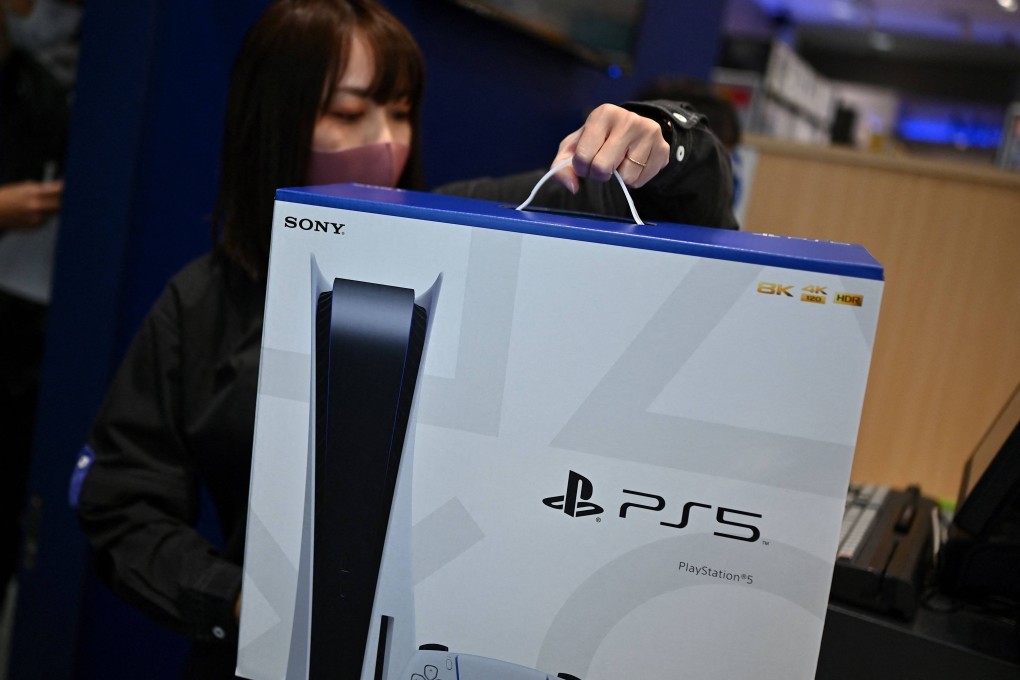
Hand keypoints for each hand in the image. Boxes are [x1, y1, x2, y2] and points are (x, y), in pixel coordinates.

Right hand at [0, 180, 63, 229]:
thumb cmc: (10, 196)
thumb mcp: (25, 187)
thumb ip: (43, 188)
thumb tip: (61, 186)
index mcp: (35, 192)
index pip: (59, 191)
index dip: (66, 190)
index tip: (71, 189)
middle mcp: (37, 206)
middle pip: (61, 204)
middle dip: (63, 201)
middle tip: (66, 198)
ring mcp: (37, 217)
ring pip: (55, 213)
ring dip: (54, 209)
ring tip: (45, 204)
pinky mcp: (36, 226)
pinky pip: (47, 220)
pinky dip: (46, 216)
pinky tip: (35, 212)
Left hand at [550, 104, 669, 192]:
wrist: (633, 131)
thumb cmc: (598, 140)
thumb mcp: (574, 147)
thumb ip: (562, 166)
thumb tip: (572, 187)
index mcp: (603, 113)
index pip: (583, 156)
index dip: (581, 167)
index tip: (586, 161)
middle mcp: (628, 119)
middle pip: (602, 168)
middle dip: (598, 174)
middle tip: (603, 165)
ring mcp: (649, 133)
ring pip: (625, 177)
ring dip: (619, 177)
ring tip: (621, 161)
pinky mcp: (663, 148)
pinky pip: (641, 180)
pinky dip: (634, 179)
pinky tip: (634, 164)